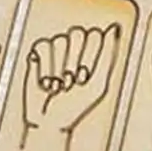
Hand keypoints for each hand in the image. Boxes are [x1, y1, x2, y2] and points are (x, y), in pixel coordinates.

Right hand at [21, 23, 120, 150]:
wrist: (50, 122)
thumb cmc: (77, 106)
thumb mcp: (98, 83)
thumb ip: (107, 54)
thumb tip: (114, 28)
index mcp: (92, 50)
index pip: (94, 34)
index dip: (89, 57)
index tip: (85, 78)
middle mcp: (74, 45)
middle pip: (77, 33)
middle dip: (73, 62)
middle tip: (71, 82)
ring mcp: (56, 47)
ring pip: (59, 40)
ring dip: (58, 69)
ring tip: (58, 86)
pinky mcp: (37, 52)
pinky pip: (43, 45)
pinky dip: (44, 68)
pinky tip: (45, 82)